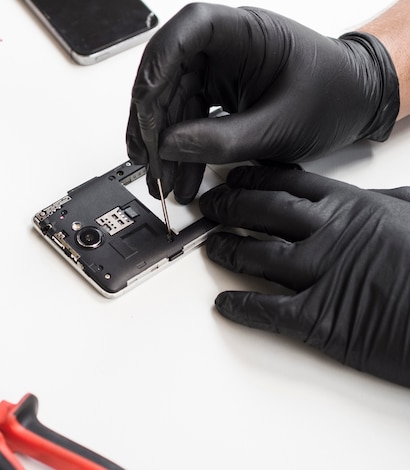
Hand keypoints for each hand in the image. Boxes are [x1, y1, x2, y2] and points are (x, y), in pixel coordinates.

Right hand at [127, 3, 398, 203]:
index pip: (191, 28)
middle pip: (168, 73)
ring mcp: (216, 72)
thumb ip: (222, 140)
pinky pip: (185, 120)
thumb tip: (169, 147)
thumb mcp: (279, 127)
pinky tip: (176, 175)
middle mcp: (224, 48)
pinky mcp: (215, 95)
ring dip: (160, 145)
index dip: (161, 60)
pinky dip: (177, 150)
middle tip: (148, 160)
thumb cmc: (331, 97)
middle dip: (152, 121)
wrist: (352, 105)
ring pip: (171, 102)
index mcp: (246, 34)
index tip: (146, 98)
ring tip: (161, 181)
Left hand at [198, 165, 409, 387]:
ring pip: (257, 256)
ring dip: (228, 251)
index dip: (254, 180)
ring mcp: (321, 274)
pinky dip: (242, 307)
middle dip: (229, 207)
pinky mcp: (320, 319)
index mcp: (352, 207)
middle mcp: (329, 235)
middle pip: (262, 213)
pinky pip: (268, 310)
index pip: (288, 184)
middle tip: (209, 207)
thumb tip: (380, 195)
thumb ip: (390, 202)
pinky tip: (224, 304)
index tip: (234, 177)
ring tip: (211, 247)